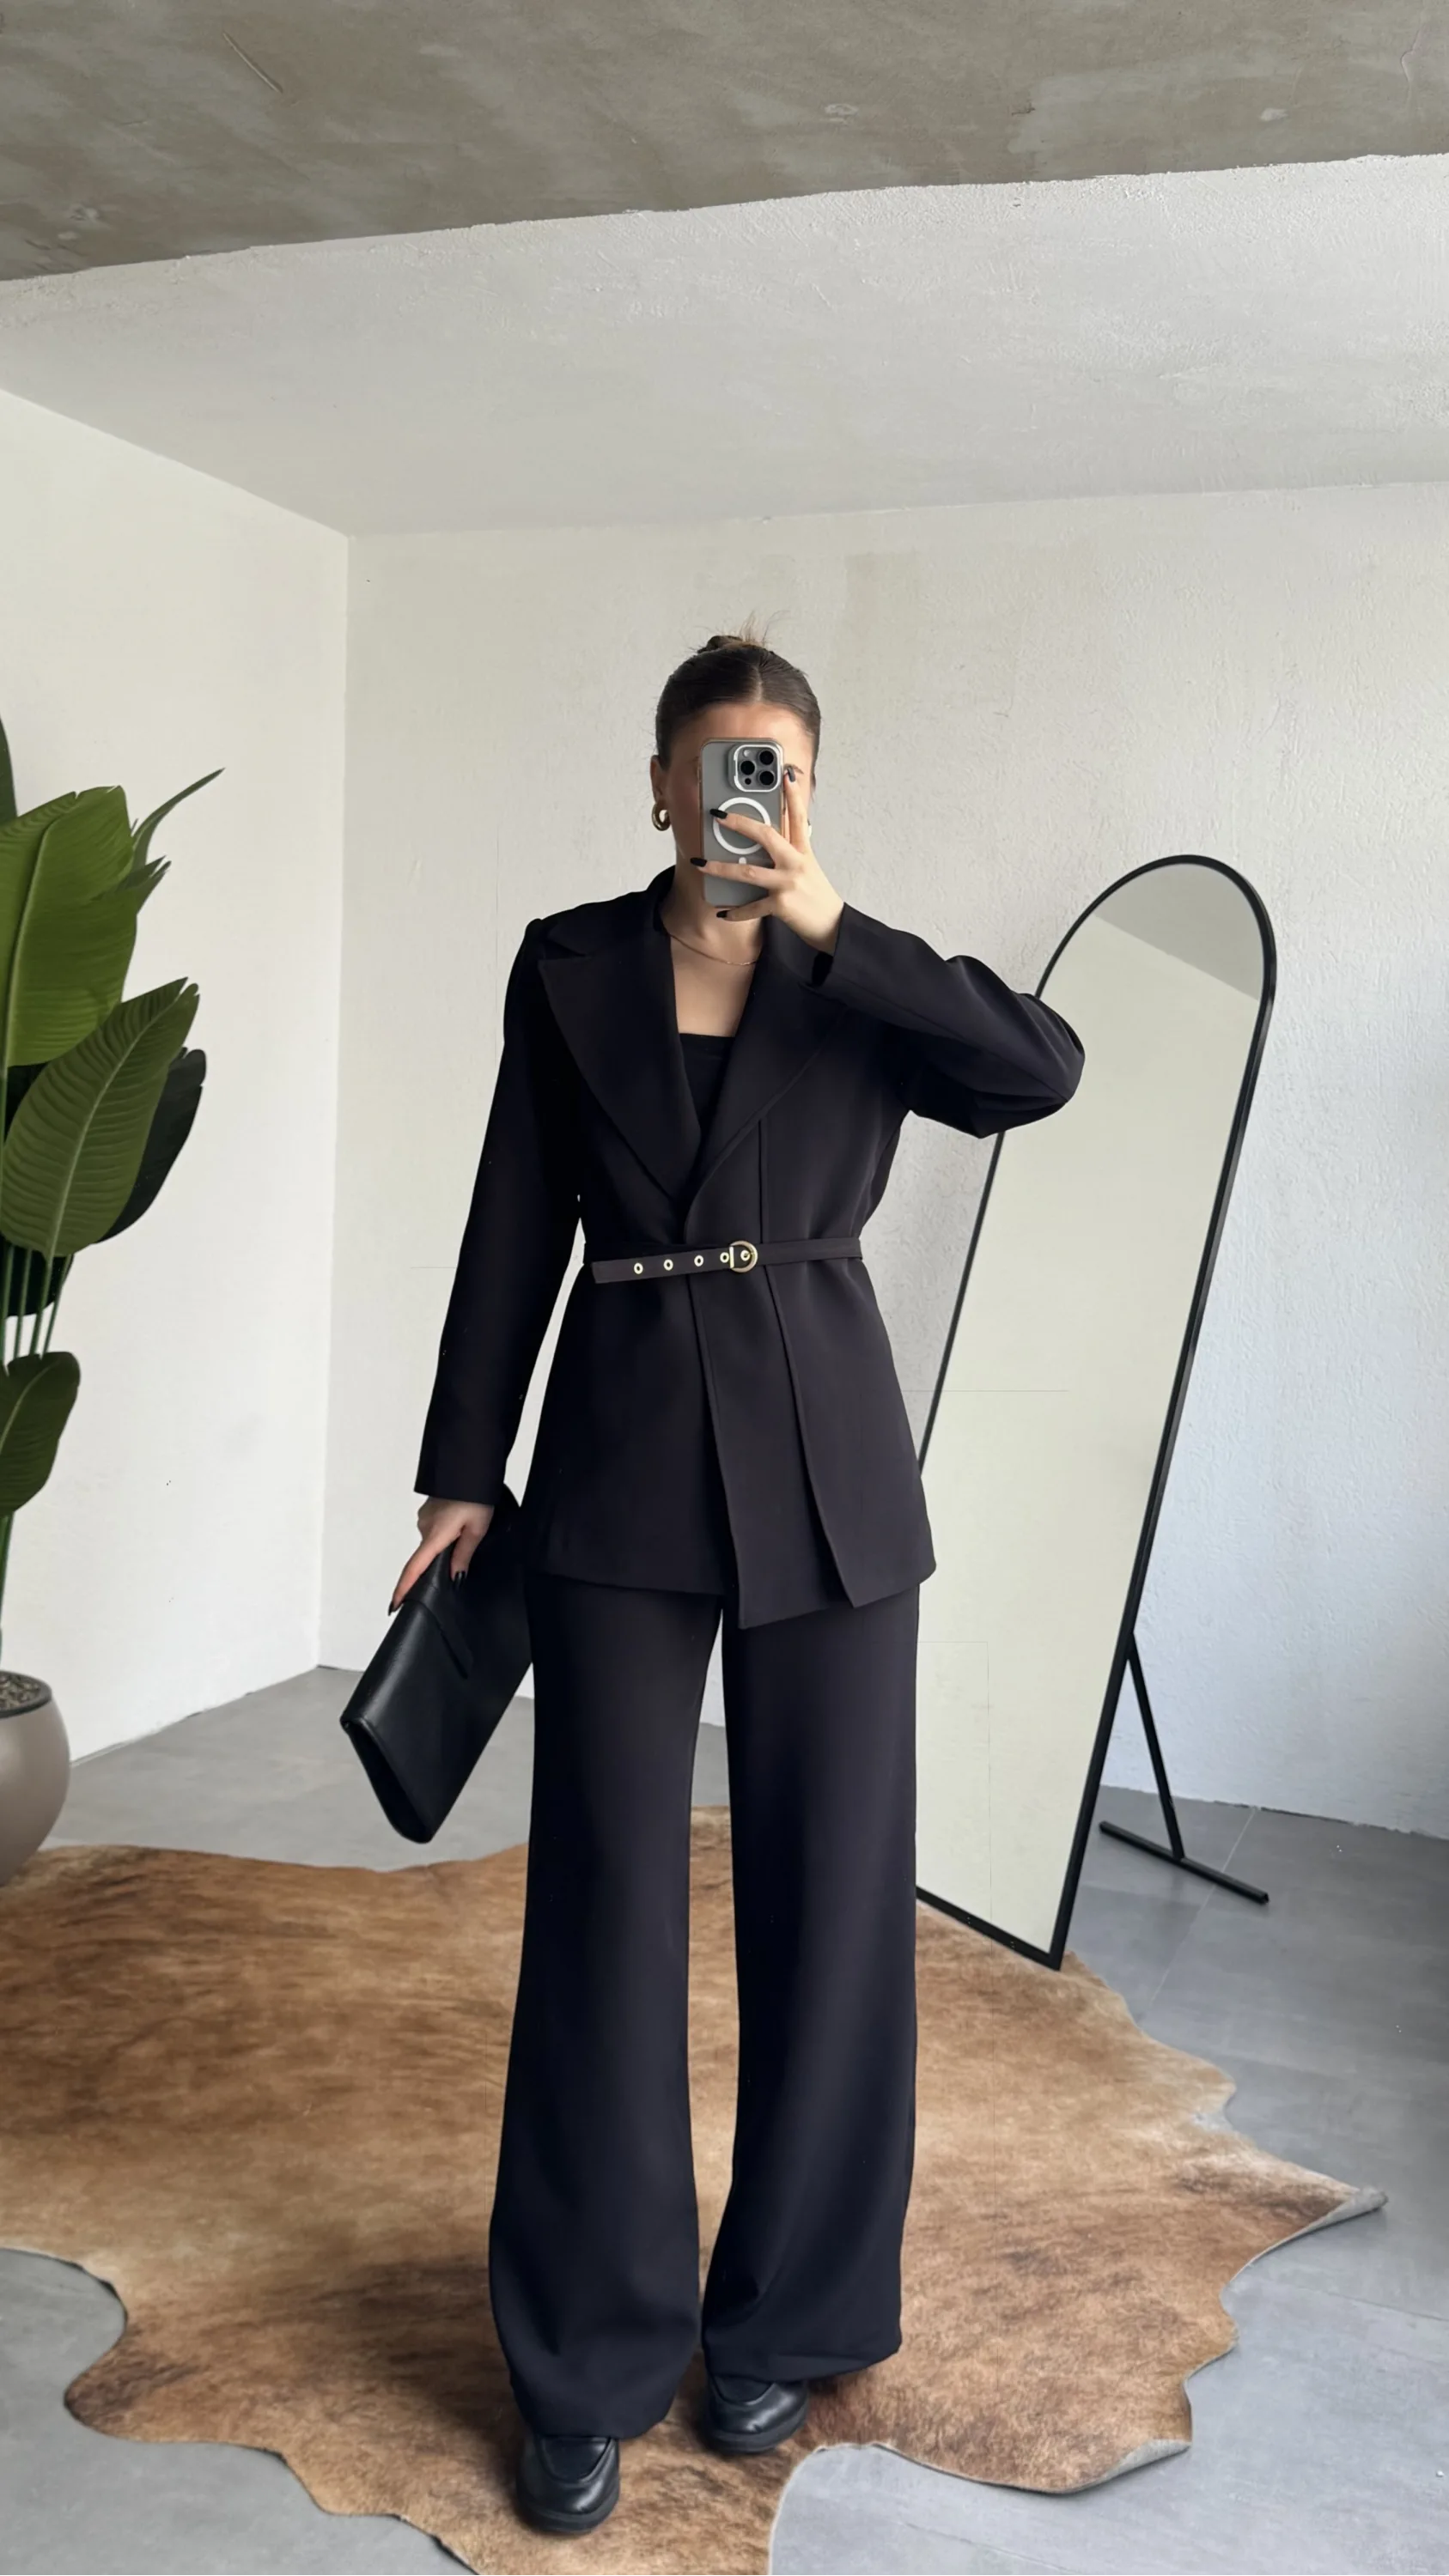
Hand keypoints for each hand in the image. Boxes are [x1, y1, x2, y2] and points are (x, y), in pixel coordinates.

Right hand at [390, 1496, 493, 1610]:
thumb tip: (454, 1577)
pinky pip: (436, 1529)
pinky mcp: (430, 1511)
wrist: (470, 1466)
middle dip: (443, 1560)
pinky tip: (463, 1523)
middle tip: (464, 1550)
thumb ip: (464, 1554)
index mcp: (435, 1536)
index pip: (414, 1568)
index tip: (394, 1605)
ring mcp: (426, 1518)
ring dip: (448, 1542)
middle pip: (428, 1556)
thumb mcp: (477, 1528)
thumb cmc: (476, 1495)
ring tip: (470, 1531)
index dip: (404, 1588)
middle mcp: (425, 1528)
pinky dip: (446, 1532)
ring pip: (434, 1541)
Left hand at [694, 761, 843, 953]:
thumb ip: (790, 853)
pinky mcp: (781, 905)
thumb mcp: (807, 868)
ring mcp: (787, 883)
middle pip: (765, 836)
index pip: (799, 817)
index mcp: (803, 851)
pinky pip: (751, 907)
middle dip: (739, 824)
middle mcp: (795, 863)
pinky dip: (735, 911)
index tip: (785, 775)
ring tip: (700, 863)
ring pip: (748, 872)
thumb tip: (768, 842)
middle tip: (717, 815)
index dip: (793, 795)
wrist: (832, 925)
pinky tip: (721, 911)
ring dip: (720, 868)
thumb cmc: (817, 896)